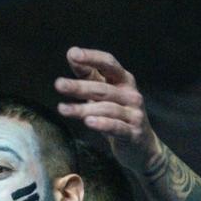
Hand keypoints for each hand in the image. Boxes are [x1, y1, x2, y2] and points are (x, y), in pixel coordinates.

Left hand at [55, 48, 161, 174]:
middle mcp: (131, 94)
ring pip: (107, 108)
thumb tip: (72, 54)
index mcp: (124, 80)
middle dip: (80, 86)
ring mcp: (134, 114)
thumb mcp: (105, 93)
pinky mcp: (134, 133)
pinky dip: (102, 124)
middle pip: (103, 88)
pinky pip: (116, 126)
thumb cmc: (118, 115)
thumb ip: (89, 76)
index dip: (92, 58)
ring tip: (62, 109)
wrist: (142, 147)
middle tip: (58, 84)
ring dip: (83, 108)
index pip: (109, 64)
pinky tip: (88, 122)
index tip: (73, 54)